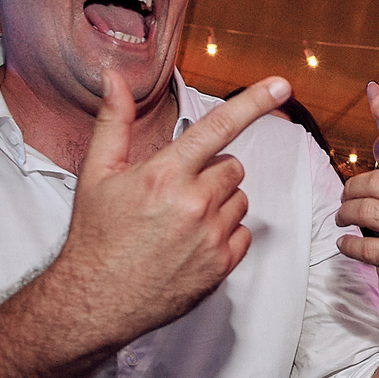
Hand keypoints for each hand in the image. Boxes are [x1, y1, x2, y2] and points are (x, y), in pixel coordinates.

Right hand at [55, 70, 290, 342]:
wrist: (97, 298)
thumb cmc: (97, 236)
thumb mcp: (96, 173)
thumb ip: (114, 123)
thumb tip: (115, 79)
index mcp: (164, 174)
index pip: (218, 128)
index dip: (253, 102)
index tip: (281, 86)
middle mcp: (194, 203)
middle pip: (233, 166)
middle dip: (212, 170)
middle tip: (180, 188)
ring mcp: (212, 236)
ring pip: (240, 199)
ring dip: (221, 201)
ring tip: (184, 218)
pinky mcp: (222, 264)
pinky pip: (244, 233)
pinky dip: (227, 232)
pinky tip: (195, 241)